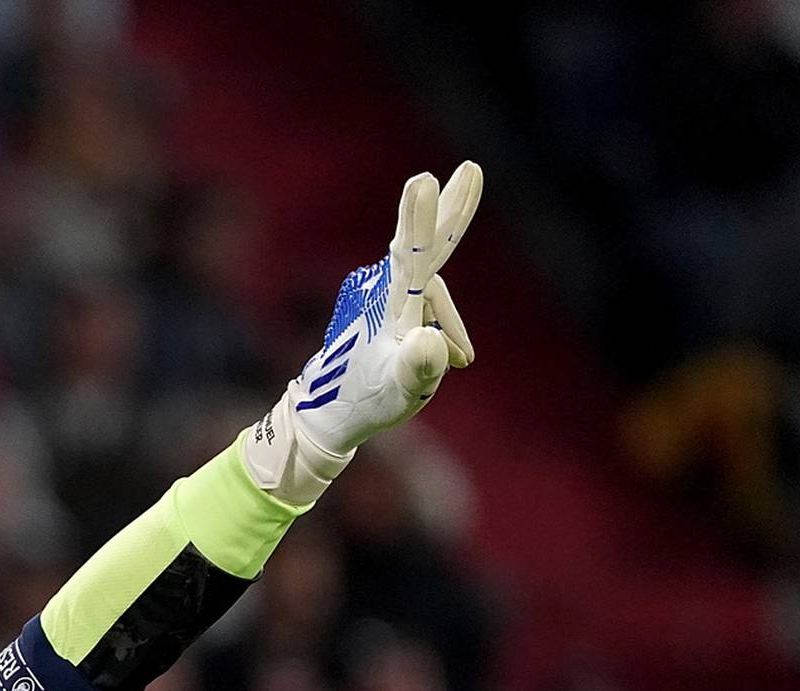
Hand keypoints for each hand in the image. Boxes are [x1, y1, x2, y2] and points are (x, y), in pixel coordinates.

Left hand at [244, 162, 482, 502]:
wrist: (329, 411)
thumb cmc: (365, 401)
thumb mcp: (398, 392)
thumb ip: (416, 367)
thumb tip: (431, 339)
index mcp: (388, 304)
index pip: (410, 255)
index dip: (421, 219)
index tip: (424, 180)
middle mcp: (383, 287)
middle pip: (425, 245)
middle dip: (450, 211)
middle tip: (471, 170)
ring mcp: (383, 290)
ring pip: (431, 288)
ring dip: (449, 321)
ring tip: (460, 361)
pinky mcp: (385, 299)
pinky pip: (422, 300)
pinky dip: (438, 324)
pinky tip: (444, 355)